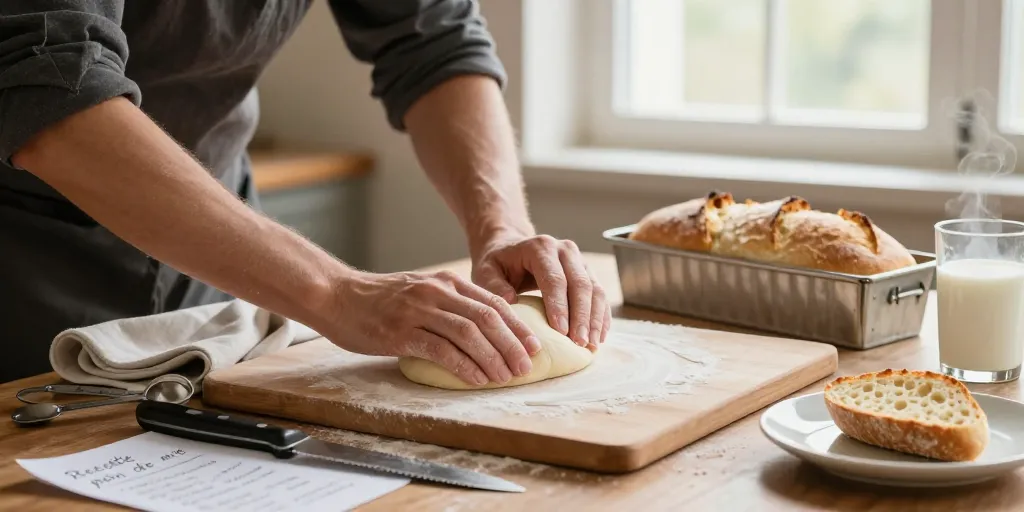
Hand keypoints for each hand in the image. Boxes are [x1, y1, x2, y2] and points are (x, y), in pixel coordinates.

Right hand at [324, 270, 542, 385]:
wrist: (335, 296)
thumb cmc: (378, 300)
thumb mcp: (421, 291)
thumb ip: (449, 304)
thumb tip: (484, 331)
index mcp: (446, 282)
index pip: (493, 303)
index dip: (517, 327)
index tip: (534, 347)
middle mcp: (436, 292)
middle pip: (487, 318)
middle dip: (512, 345)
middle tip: (526, 367)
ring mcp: (418, 311)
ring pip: (468, 333)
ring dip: (492, 358)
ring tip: (506, 377)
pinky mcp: (400, 332)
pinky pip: (440, 350)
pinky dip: (463, 366)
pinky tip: (476, 378)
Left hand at [472, 234, 610, 349]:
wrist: (510, 248)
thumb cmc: (497, 264)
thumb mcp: (486, 272)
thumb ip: (494, 286)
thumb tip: (512, 302)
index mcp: (540, 247)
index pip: (554, 278)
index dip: (560, 306)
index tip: (561, 332)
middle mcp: (565, 250)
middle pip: (580, 284)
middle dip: (582, 316)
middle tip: (580, 343)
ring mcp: (579, 260)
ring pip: (595, 289)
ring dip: (595, 319)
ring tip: (591, 345)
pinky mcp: (587, 272)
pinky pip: (600, 294)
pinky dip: (601, 316)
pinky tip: (599, 336)